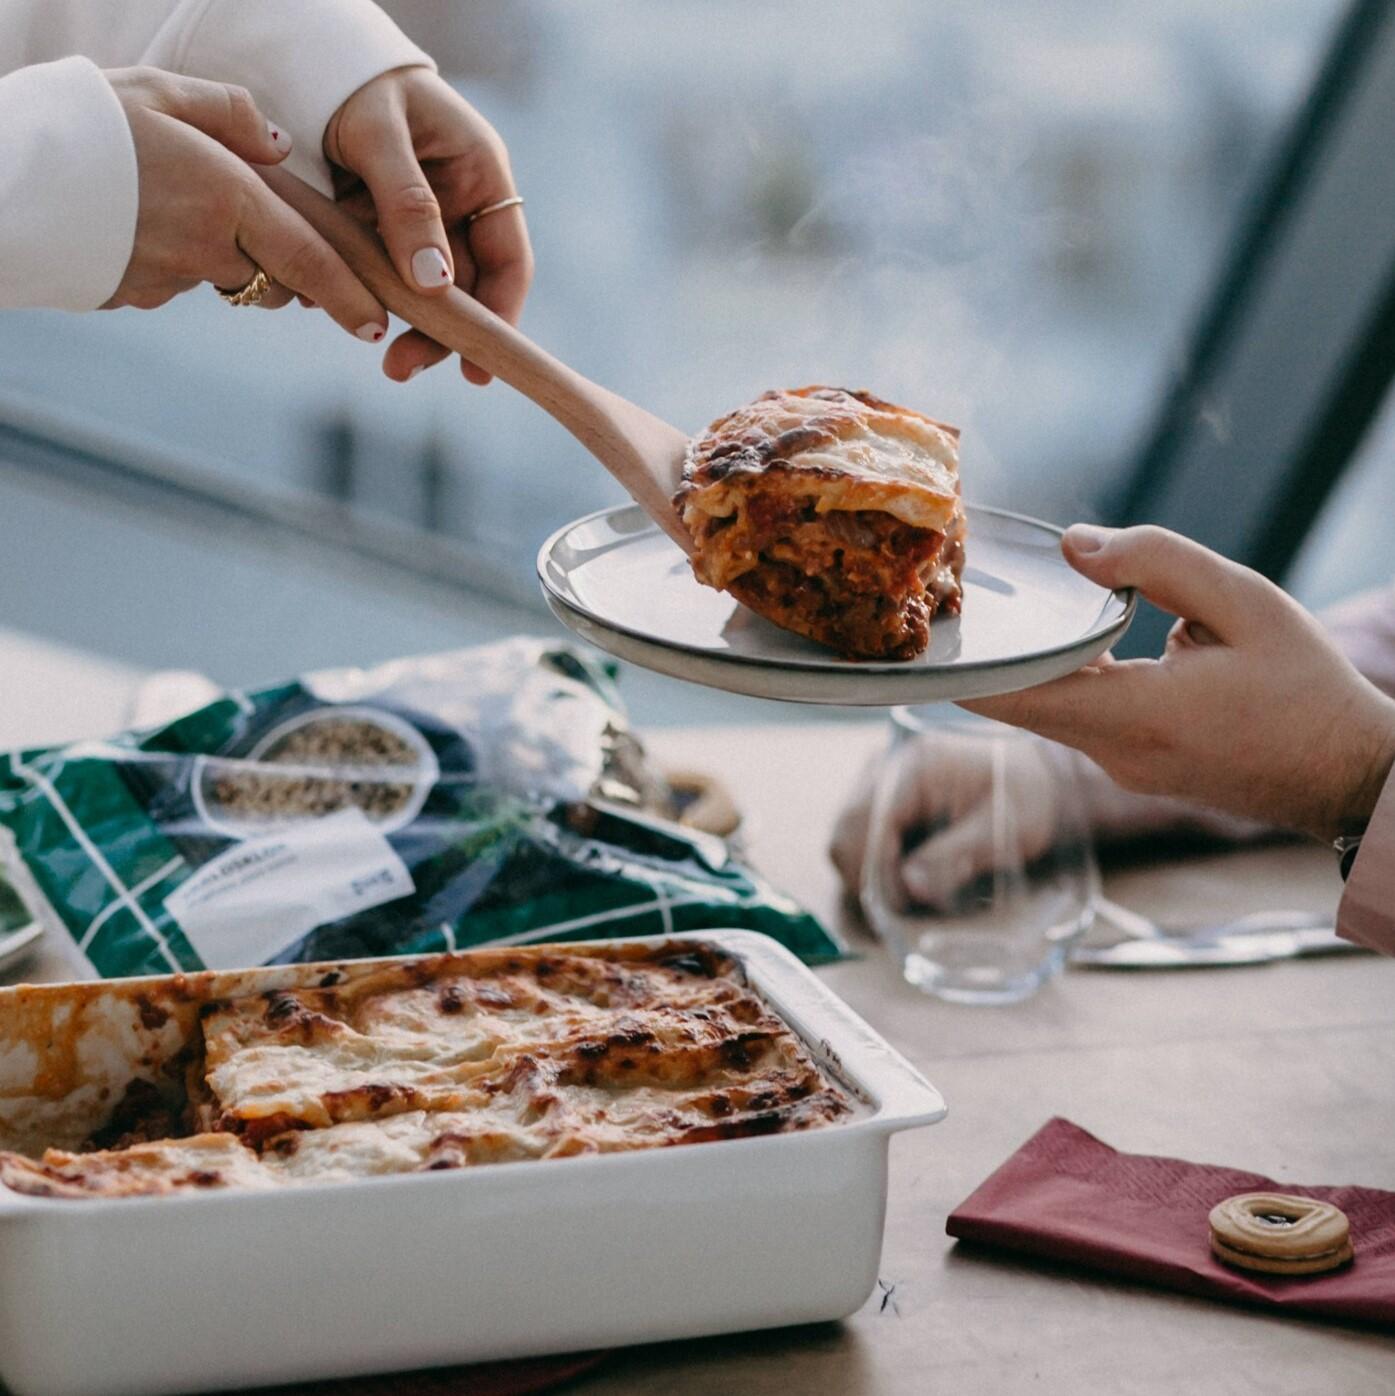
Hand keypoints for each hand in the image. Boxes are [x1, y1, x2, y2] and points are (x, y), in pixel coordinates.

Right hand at [104, 68, 385, 339]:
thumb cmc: (80, 122)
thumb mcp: (158, 90)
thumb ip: (229, 113)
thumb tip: (279, 146)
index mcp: (226, 197)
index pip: (309, 261)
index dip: (348, 299)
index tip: (375, 327)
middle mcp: (207, 248)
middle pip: (275, 279)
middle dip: (288, 273)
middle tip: (275, 245)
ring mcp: (170, 278)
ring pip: (224, 280)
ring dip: (224, 259)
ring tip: (179, 210)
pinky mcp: (135, 294)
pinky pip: (174, 282)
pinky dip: (171, 261)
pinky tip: (137, 225)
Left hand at [323, 67, 533, 383]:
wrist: (304, 62)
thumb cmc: (355, 83)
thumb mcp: (379, 134)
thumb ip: (406, 204)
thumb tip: (435, 284)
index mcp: (482, 176)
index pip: (508, 262)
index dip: (500, 319)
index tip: (479, 367)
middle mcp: (461, 207)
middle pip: (466, 290)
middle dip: (439, 335)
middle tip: (401, 368)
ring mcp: (422, 224)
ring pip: (423, 293)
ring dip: (402, 326)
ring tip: (378, 357)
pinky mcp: (382, 234)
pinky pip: (382, 277)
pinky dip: (364, 296)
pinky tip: (335, 306)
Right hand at [830, 736, 1062, 908]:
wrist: (1035, 779)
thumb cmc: (1024, 797)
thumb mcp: (1000, 830)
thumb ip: (954, 857)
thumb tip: (910, 888)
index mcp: (914, 768)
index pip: (865, 824)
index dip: (875, 873)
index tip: (901, 908)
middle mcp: (886, 770)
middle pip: (846, 835)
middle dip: (869, 880)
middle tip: (907, 910)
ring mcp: (879, 785)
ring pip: (847, 842)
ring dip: (873, 877)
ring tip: (912, 897)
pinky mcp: (882, 802)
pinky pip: (861, 842)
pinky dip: (879, 869)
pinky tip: (910, 880)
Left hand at [963, 525, 1394, 839]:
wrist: (1348, 775)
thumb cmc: (1306, 689)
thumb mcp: (1247, 604)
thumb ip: (1159, 564)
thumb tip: (1076, 545)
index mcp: (1134, 716)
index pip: (1012, 696)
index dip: (958, 663)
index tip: (921, 629)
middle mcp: (1112, 753)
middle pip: (1018, 701)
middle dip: (988, 652)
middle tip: (955, 597)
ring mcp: (1120, 768)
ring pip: (1048, 709)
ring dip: (1031, 664)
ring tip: (1005, 606)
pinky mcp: (1132, 768)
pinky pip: (1078, 719)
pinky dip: (1065, 680)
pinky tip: (1073, 637)